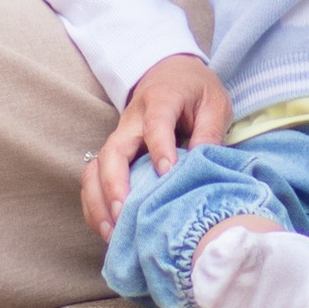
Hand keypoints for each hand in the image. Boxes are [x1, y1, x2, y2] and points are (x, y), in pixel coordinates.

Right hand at [80, 54, 230, 240]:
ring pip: (95, 168)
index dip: (160, 148)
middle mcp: (131, 121)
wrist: (171, 74)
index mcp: (161, 100)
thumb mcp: (214, 103)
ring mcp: (119, 139)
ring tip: (113, 233)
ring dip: (99, 201)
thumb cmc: (195, 91)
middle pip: (113, 151)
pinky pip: (93, 180)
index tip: (167, 174)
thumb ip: (210, 132)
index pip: (155, 124)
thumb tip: (204, 166)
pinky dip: (95, 206)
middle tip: (125, 215)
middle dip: (114, 185)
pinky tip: (108, 230)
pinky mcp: (114, 155)